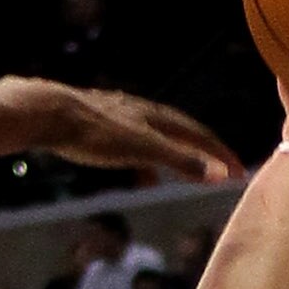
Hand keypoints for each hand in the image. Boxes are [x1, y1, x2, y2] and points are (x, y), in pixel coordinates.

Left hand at [14, 79, 238, 184]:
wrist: (48, 113)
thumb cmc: (94, 132)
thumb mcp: (142, 149)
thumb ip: (180, 161)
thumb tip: (219, 175)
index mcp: (156, 116)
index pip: (199, 134)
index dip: (220, 153)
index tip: (239, 171)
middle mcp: (142, 111)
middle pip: (181, 133)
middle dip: (203, 153)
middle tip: (220, 171)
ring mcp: (121, 117)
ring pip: (157, 138)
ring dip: (175, 157)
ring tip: (183, 177)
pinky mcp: (100, 125)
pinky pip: (134, 145)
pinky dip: (146, 162)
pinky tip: (141, 176)